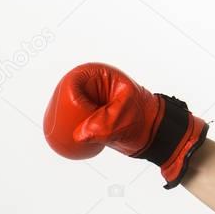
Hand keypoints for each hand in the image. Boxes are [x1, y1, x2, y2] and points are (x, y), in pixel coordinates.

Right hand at [43, 62, 208, 187]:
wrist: (157, 136)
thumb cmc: (145, 121)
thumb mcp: (123, 120)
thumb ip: (102, 126)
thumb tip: (79, 136)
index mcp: (104, 76)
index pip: (75, 80)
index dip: (63, 93)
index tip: (60, 111)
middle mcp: (98, 86)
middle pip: (70, 93)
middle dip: (61, 108)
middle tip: (57, 124)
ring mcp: (97, 100)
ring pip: (73, 107)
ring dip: (64, 118)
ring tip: (57, 131)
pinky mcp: (97, 115)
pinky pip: (79, 118)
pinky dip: (71, 126)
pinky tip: (61, 137)